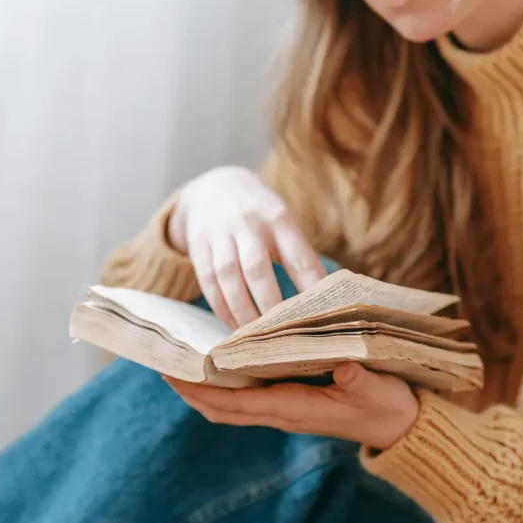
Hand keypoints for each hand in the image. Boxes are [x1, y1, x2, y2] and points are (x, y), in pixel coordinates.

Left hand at [165, 363, 419, 449]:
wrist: (400, 426)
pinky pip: (246, 400)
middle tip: (162, 364)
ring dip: (203, 390)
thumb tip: (344, 366)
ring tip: (180, 364)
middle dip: (191, 390)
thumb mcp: (377, 388)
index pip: (237, 403)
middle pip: (222, 408)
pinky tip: (217, 367)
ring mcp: (284, 411)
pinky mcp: (291, 405)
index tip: (174, 373)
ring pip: (231, 406)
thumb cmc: (387, 404)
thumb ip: (359, 379)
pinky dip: (225, 388)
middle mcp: (282, 413)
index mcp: (294, 408)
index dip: (202, 391)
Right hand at [168, 166, 326, 328]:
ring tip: (255, 337)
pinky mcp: (198, 246)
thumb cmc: (260, 214)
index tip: (320, 314)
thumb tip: (324, 299)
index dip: (309, 286)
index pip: (297, 256)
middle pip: (258, 268)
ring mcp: (220, 235)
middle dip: (270, 304)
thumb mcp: (283, 221)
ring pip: (229, 277)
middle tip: (282, 334)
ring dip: (242, 311)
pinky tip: (233, 327)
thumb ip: (299, 254)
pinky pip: (208, 282)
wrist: (214, 185)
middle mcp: (248, 224)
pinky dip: (221, 308)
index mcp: (278, 218)